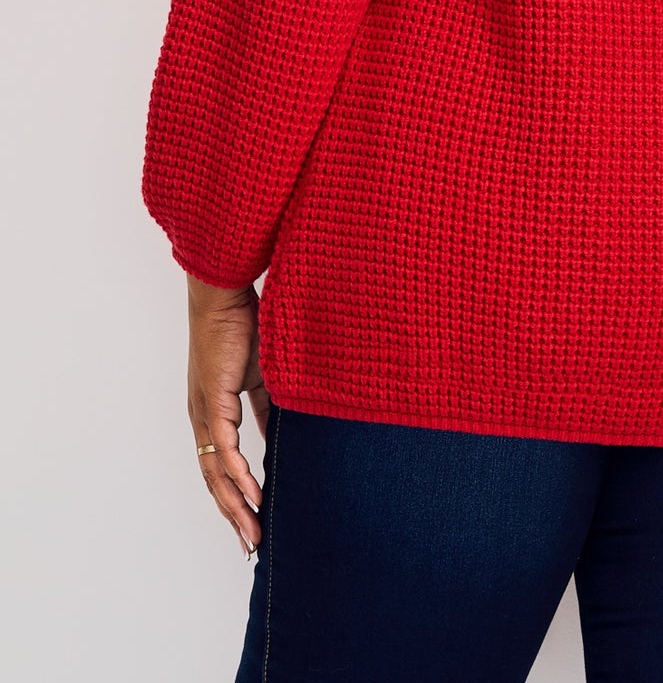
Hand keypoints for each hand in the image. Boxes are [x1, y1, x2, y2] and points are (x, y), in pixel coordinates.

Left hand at [185, 274, 269, 559]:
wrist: (226, 294)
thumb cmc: (244, 327)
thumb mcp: (263, 376)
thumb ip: (269, 407)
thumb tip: (282, 435)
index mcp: (214, 414)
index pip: (221, 467)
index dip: (235, 497)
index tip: (254, 521)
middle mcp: (204, 419)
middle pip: (215, 480)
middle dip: (234, 514)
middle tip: (252, 543)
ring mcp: (205, 412)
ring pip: (215, 472)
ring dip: (234, 505)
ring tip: (252, 530)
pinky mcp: (212, 399)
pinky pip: (224, 446)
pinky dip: (236, 473)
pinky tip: (251, 492)